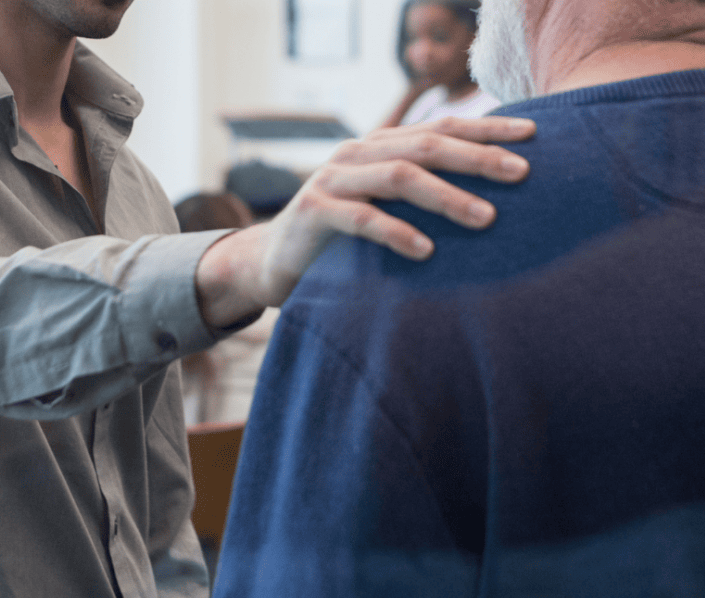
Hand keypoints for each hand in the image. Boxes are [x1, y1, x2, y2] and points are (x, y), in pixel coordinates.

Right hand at [195, 115, 536, 326]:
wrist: (270, 261)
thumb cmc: (339, 239)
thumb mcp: (381, 208)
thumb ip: (417, 196)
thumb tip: (489, 199)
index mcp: (378, 147)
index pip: (440, 128)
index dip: (486, 128)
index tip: (533, 135)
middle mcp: (357, 154)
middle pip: (427, 145)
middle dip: (477, 157)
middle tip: (521, 173)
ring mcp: (333, 180)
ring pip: (399, 176)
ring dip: (447, 196)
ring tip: (486, 217)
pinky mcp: (313, 211)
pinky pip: (362, 218)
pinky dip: (396, 232)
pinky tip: (426, 251)